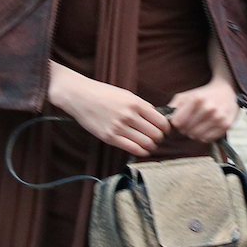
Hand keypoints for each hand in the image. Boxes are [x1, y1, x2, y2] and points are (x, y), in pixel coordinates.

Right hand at [48, 62, 168, 156]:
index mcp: (135, 103)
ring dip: (151, 146)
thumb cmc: (102, 94)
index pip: (161, 121)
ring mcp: (119, 127)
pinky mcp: (110, 137)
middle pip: (156, 134)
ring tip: (149, 145)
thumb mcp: (125, 94)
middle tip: (157, 138)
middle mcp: (129, 115)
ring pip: (146, 143)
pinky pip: (133, 149)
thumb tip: (157, 117)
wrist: (79, 96)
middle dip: (159, 138)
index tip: (164, 130)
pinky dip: (141, 152)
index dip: (166, 128)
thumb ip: (141, 106)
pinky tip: (142, 150)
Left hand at [165, 77, 239, 142]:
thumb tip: (163, 120)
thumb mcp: (186, 95)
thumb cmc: (203, 94)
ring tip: (198, 125)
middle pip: (186, 130)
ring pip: (196, 136)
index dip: (176, 123)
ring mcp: (218, 117)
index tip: (180, 120)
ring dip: (194, 133)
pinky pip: (207, 139)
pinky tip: (206, 127)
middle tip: (190, 122)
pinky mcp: (226, 125)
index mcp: (197, 99)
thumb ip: (173, 107)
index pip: (177, 122)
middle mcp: (208, 108)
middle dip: (185, 128)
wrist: (227, 91)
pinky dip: (204, 136)